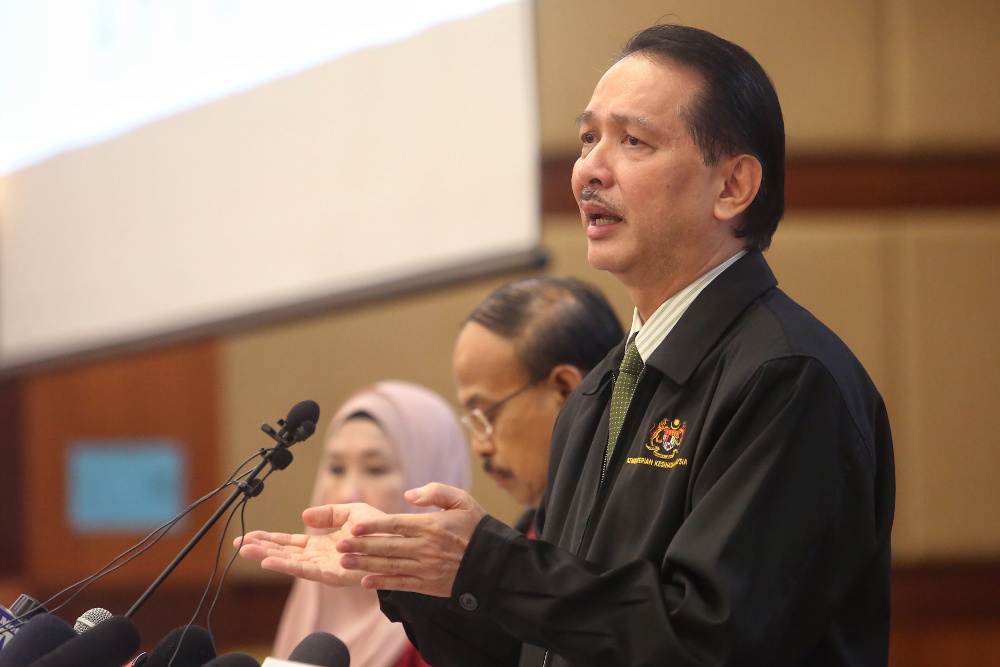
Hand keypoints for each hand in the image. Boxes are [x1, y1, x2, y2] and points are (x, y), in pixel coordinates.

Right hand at [234, 502, 385, 586]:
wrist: (399, 544)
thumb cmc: (379, 530)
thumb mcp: (351, 512)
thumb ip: (328, 512)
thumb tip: (304, 515)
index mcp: (322, 544)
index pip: (289, 542)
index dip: (269, 539)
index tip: (248, 536)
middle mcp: (319, 557)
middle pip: (283, 553)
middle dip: (260, 549)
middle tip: (237, 544)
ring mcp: (323, 567)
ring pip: (289, 562)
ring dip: (266, 556)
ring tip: (245, 551)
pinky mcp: (331, 574)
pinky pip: (304, 570)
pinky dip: (285, 566)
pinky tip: (269, 562)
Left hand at [335, 483, 485, 596]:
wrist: (492, 562)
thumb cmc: (476, 527)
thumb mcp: (462, 500)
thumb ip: (435, 492)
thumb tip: (410, 494)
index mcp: (432, 525)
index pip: (397, 524)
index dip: (374, 526)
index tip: (354, 526)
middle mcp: (426, 547)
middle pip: (388, 546)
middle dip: (362, 546)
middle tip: (340, 545)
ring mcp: (426, 567)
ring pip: (390, 565)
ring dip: (365, 564)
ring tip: (344, 561)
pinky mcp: (428, 584)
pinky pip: (401, 583)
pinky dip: (383, 584)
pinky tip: (365, 582)